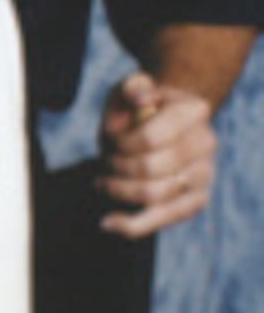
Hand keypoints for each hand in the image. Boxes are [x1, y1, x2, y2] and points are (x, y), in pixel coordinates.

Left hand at [98, 72, 217, 236]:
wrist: (161, 125)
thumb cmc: (138, 106)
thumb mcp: (131, 87)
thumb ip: (133, 87)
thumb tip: (140, 100)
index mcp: (194, 111)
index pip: (148, 139)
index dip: (119, 143)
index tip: (109, 138)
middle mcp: (206, 144)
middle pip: (148, 169)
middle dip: (115, 166)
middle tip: (104, 160)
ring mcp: (204, 175)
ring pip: (153, 196)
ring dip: (118, 189)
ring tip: (104, 180)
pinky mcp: (195, 202)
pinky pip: (162, 220)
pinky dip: (131, 225)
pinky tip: (107, 222)